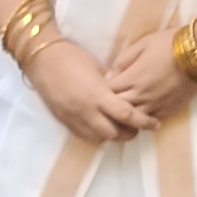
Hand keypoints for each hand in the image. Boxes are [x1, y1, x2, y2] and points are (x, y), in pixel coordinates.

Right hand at [26, 39, 149, 142]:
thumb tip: (125, 91)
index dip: (143, 121)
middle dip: (130, 133)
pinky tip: (103, 128)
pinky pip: (84, 136)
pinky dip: (97, 136)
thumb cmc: (72, 57)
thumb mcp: (98, 68)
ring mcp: (73, 118)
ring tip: (122, 129)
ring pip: (99, 139)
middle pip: (114, 133)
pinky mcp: (64, 121)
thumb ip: (112, 83)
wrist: (42, 60)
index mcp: (97, 94)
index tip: (155, 123)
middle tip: (139, 127)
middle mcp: (86, 110)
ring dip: (113, 136)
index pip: (126, 114)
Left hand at [106, 25, 196, 124]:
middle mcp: (142, 95)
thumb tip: (110, 75)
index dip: (104, 88)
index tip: (104, 85)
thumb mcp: (142, 44)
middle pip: (118, 107)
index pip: (109, 90)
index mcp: (133, 77)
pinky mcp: (169, 110)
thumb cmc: (169, 43)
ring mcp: (156, 104)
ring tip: (124, 111)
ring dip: (127, 115)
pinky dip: (143, 119)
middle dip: (112, 104)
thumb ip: (123, 59)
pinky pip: (151, 120)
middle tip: (110, 100)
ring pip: (133, 118)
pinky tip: (142, 114)